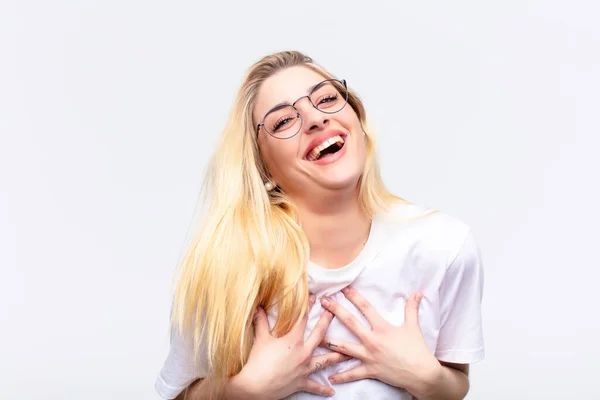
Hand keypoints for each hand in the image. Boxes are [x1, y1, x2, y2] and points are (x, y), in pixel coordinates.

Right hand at [230, 295, 349, 399]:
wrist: (255, 387)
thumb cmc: (257, 362)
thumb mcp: (260, 339)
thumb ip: (261, 322)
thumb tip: (257, 307)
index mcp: (293, 340)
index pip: (303, 319)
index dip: (309, 306)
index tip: (315, 297)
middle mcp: (303, 353)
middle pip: (319, 335)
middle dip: (327, 322)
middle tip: (336, 313)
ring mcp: (304, 369)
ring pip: (325, 361)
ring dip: (337, 357)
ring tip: (349, 353)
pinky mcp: (301, 383)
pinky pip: (315, 386)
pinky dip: (323, 389)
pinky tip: (332, 391)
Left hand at [319, 287, 441, 395]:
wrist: (422, 374)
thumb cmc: (417, 350)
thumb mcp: (413, 327)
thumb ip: (412, 308)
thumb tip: (417, 292)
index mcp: (382, 328)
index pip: (365, 308)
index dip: (354, 296)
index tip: (343, 288)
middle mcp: (372, 340)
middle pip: (350, 323)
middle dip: (335, 311)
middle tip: (323, 302)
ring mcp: (369, 356)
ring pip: (344, 348)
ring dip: (329, 342)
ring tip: (315, 338)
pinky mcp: (370, 371)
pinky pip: (352, 374)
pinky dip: (341, 375)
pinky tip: (330, 376)